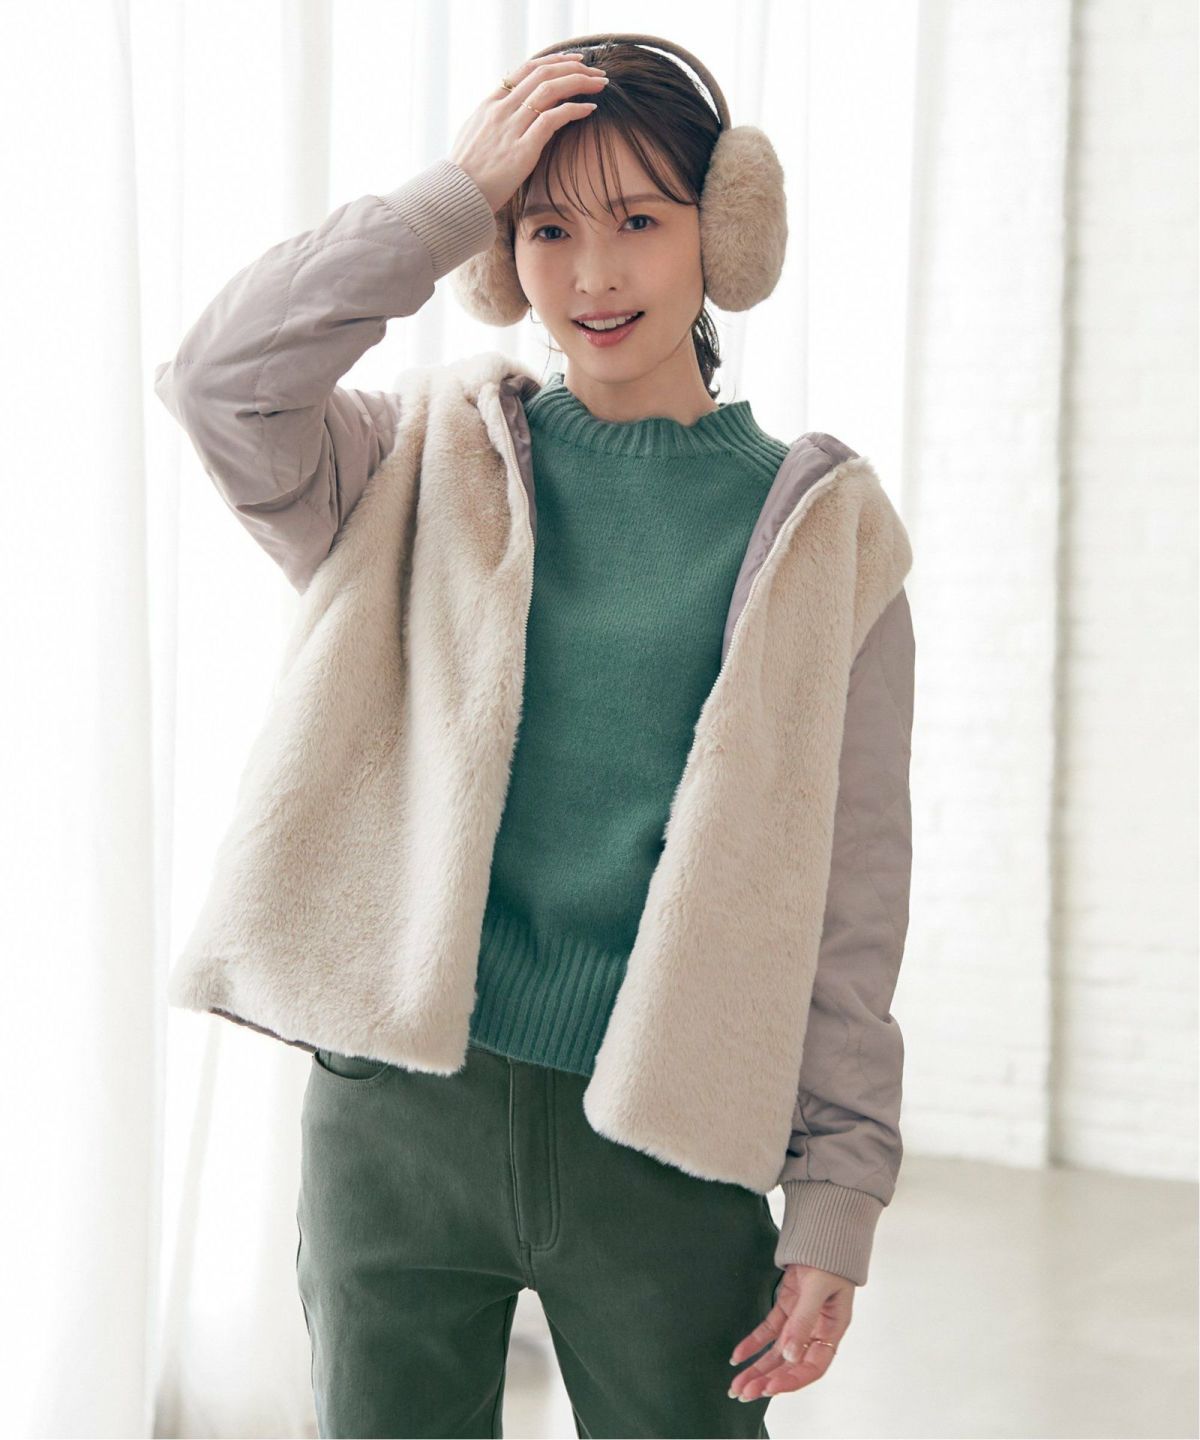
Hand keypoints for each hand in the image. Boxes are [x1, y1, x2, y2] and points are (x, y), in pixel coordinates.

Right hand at [449, 51, 608, 214]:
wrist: (456, 196)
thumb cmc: (466, 174)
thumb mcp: (474, 136)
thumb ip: (492, 121)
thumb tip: (507, 115)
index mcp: (490, 104)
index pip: (526, 69)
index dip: (553, 61)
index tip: (574, 61)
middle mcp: (501, 110)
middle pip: (542, 74)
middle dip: (573, 68)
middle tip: (595, 73)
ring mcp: (511, 128)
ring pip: (550, 90)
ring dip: (579, 83)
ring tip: (599, 85)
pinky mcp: (522, 149)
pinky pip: (552, 119)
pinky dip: (574, 109)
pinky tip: (589, 109)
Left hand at [727, 1263, 854, 1398]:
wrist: (822, 1231)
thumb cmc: (829, 1258)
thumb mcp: (818, 1288)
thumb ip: (804, 1320)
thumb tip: (790, 1356)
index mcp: (832, 1330)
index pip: (812, 1366)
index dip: (791, 1380)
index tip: (768, 1388)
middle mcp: (816, 1331)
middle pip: (790, 1364)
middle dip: (766, 1380)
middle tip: (743, 1394)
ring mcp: (799, 1321)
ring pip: (777, 1353)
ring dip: (757, 1369)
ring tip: (737, 1386)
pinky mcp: (786, 1308)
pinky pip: (768, 1332)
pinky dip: (752, 1344)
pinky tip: (737, 1356)